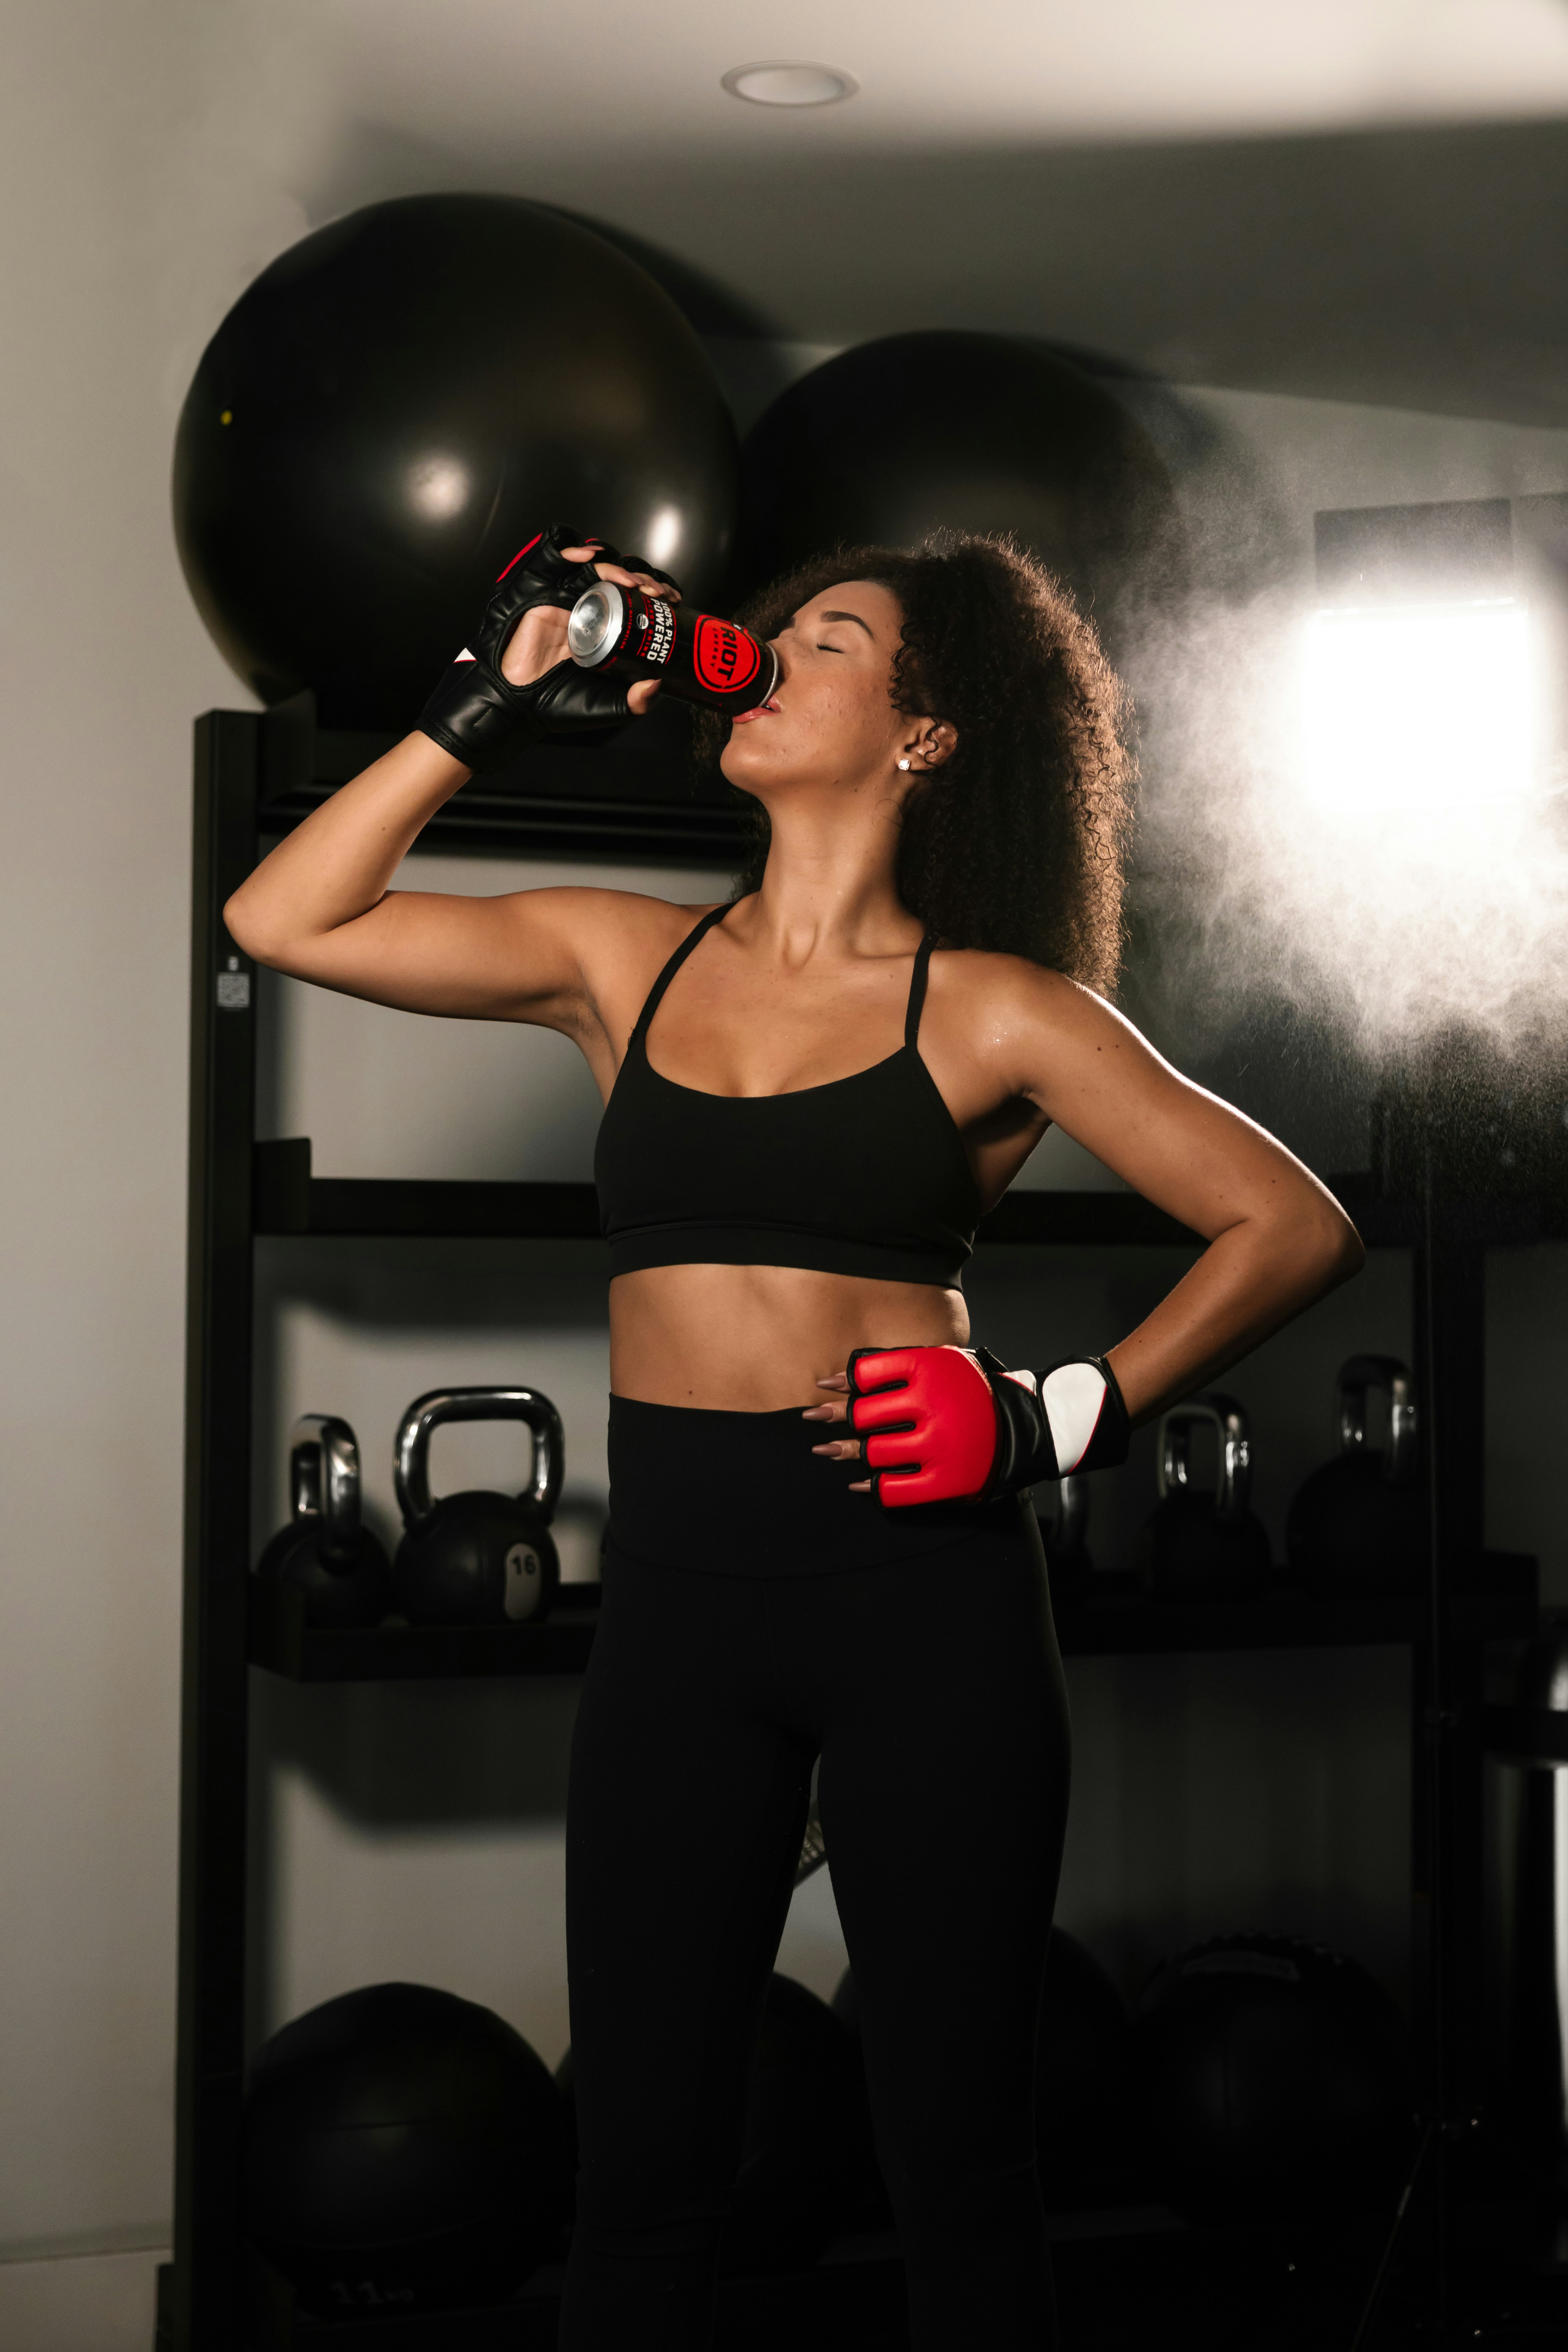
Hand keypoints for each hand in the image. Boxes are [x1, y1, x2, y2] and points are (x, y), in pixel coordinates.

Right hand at [418, 526, 681, 767]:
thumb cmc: (555, 704)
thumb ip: (632, 703)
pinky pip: (552, 558)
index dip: (655, 591)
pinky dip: (571, 551)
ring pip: (593, 563)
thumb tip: (657, 685)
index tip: (673, 600)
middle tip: (658, 593)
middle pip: (620, 575)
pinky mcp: (537, 590)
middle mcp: (585, 605)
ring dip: (617, 567)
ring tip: (632, 583)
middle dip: (644, 578)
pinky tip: (590, 557)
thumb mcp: (604, 707)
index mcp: (604, 626)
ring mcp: (562, 595)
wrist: (516, 706)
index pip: (634, 596)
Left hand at [805, 1347, 1000, 1505]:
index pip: (867, 1373)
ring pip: (875, 1452)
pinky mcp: (946, 1481)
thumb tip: (826, 1383)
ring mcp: (941, 1446)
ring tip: (830, 1449)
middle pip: (865, 1415)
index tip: (827, 1389)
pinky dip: (872, 1487)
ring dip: (848, 1452)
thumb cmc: (966, 1392)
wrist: (1020, 1428)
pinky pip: (894, 1489)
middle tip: (819, 1420)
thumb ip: (887, 1365)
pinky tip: (859, 1482)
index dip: (842, 1382)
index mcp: (931, 1371)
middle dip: (839, 1417)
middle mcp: (935, 1407)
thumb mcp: (936, 1364)